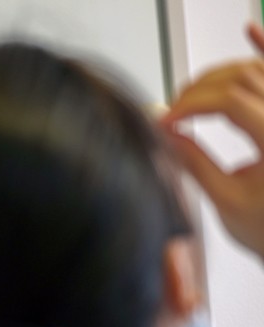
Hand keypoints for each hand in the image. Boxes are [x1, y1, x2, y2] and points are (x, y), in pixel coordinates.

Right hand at [161, 23, 263, 259]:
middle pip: (242, 77)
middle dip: (200, 88)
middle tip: (175, 109)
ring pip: (259, 69)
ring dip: (223, 72)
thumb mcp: (228, 202)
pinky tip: (250, 29)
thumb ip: (196, 164)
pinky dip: (263, 47)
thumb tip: (169, 137)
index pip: (229, 102)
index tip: (167, 120)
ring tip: (195, 90)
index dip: (190, 106)